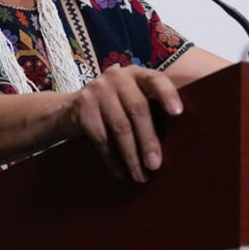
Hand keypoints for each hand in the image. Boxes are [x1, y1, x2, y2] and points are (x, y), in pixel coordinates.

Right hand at [60, 65, 182, 182]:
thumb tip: (179, 139)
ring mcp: (98, 90)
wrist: (68, 110)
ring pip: (120, 127)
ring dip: (132, 155)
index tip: (178, 113)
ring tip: (140, 175)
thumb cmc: (113, 108)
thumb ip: (150, 107)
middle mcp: (117, 76)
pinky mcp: (82, 107)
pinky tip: (121, 172)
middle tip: (156, 165)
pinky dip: (113, 159)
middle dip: (148, 140)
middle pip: (138, 109)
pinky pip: (102, 138)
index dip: (167, 94)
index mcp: (136, 73)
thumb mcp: (130, 99)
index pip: (155, 79)